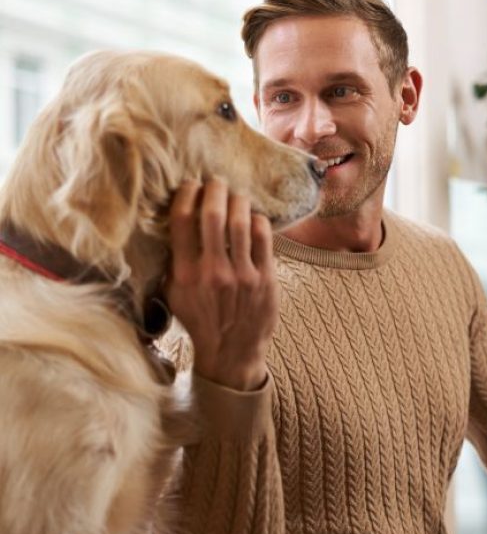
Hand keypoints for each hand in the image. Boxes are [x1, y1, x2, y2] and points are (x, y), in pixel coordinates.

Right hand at [164, 178, 278, 390]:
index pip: (182, 221)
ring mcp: (242, 275)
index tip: (190, 185)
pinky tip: (253, 217)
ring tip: (236, 194)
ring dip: (238, 200)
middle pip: (213, 214)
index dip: (186, 194)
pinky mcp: (266, 278)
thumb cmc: (200, 320)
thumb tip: (173, 222)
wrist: (231, 352)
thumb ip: (173, 261)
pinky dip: (258, 220)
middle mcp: (213, 272)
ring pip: (241, 221)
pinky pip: (263, 237)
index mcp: (185, 274)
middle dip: (214, 189)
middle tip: (216, 181)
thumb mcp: (174, 294)